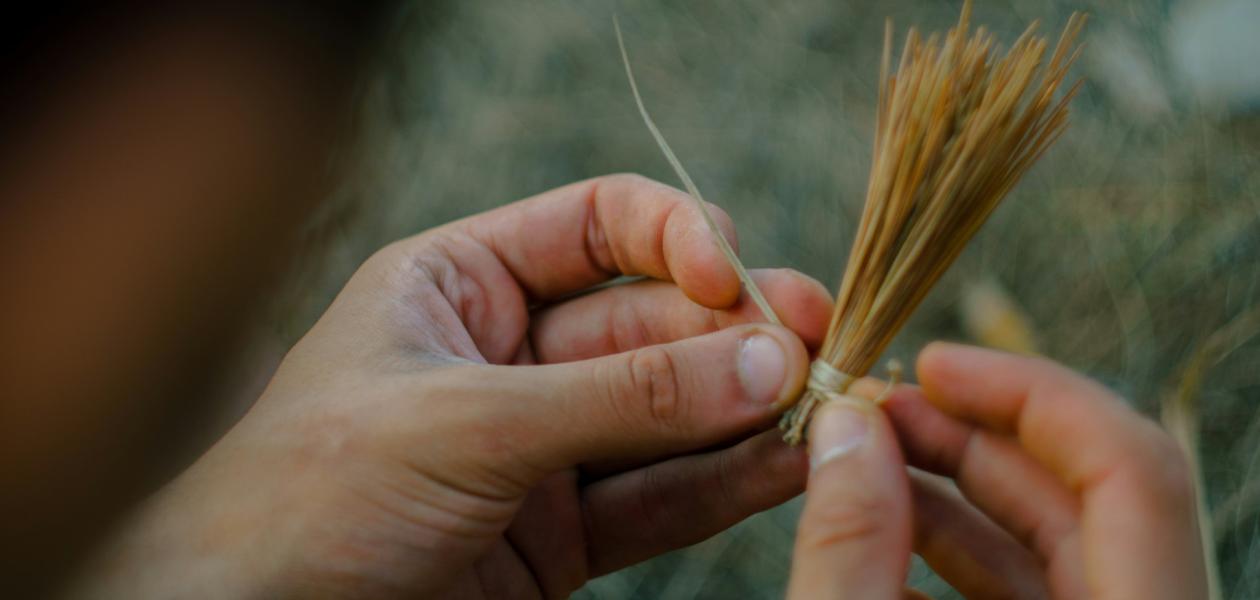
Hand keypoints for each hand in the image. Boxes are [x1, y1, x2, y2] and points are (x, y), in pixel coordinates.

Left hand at [74, 174, 833, 598]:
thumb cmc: (308, 499)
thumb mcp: (465, 423)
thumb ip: (620, 397)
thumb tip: (762, 358)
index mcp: (459, 287)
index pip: (596, 227)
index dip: (675, 237)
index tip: (732, 276)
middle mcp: (505, 359)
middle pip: (648, 323)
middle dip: (729, 334)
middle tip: (809, 346)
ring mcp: (536, 451)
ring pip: (665, 415)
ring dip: (742, 408)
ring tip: (822, 406)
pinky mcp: (556, 539)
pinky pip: (656, 499)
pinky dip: (722, 483)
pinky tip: (784, 464)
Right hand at [786, 342, 1205, 598]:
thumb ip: (849, 544)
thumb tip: (846, 426)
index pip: (1131, 467)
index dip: (1029, 393)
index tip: (929, 365)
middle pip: (1086, 495)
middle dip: (971, 435)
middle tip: (874, 409)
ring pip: (1054, 545)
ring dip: (952, 492)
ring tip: (862, 461)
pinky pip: (1029, 595)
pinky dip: (954, 558)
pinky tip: (879, 537)